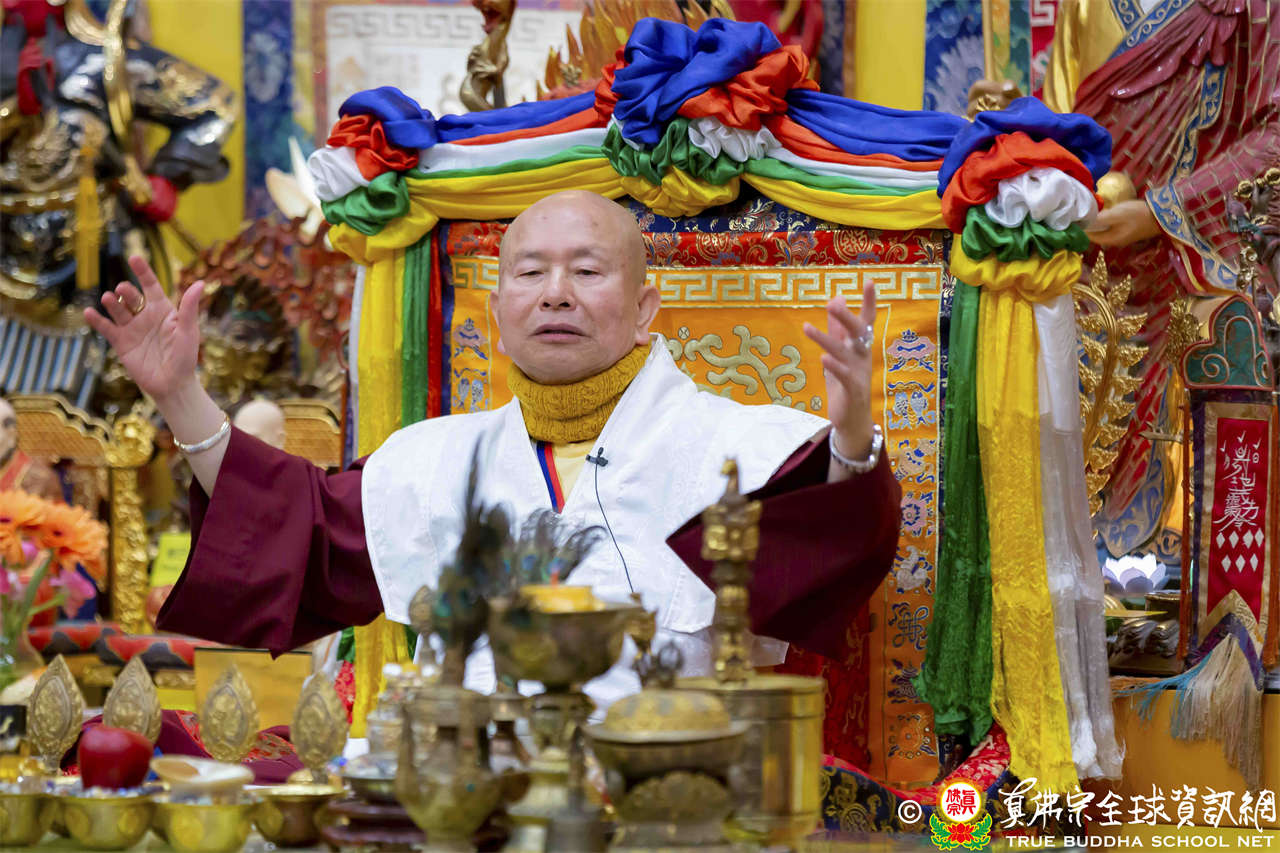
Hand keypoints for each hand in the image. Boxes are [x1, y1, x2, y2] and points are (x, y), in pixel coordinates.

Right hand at [83, 256, 203, 402]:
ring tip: (110, 299)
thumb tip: (200, 283)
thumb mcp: (189, 331)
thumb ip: (189, 307)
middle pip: (131, 297)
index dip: (143, 272)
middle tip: (123, 290)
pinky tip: (89, 313)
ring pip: (118, 310)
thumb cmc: (185, 357)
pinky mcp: (121, 343)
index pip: (151, 286)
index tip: (134, 258)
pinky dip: (97, 320)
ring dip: (112, 303)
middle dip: (126, 291)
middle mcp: (145, 316)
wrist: (172, 384)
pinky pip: (106, 328)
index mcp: (163, 310)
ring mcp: (132, 328)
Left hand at [804, 280, 875, 459]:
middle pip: (858, 333)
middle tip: (833, 302)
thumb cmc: (845, 382)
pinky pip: (844, 377)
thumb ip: (837, 328)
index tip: (870, 281)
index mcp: (860, 347)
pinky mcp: (852, 391)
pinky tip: (824, 359)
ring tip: (807, 327)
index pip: (867, 321)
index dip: (868, 302)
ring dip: (825, 340)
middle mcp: (861, 357)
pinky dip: (835, 367)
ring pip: (843, 353)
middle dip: (846, 317)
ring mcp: (858, 374)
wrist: (852, 419)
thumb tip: (836, 299)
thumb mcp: (839, 352)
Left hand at [1086, 199, 1160, 246]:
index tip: (1075, 216)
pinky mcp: (1127, 231)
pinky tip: (1105, 211)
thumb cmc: (1138, 214)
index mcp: (1110, 240)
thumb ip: (1100, 219)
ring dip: (1097, 222)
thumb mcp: (1117, 214)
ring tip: (1090, 210)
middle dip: (1088, 224)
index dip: (1081, 227)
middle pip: (1095, 234)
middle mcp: (1114, 242)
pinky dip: (1105, 221)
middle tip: (1081, 211)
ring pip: (1103, 230)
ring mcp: (1121, 237)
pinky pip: (1111, 227)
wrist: (1162, 215)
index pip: (1088, 236)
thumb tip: (1084, 221)